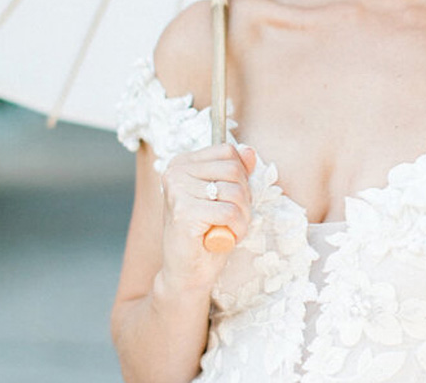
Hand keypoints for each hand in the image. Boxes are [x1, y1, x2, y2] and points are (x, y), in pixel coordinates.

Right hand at [158, 143, 256, 293]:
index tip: (232, 197)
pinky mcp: (184, 213)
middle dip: (244, 197)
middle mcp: (175, 172)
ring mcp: (177, 191)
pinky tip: (227, 237)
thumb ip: (235, 171)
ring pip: (235, 191)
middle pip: (233, 170)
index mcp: (182, 163)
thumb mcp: (223, 196)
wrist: (186, 274)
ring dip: (243, 215)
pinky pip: (230, 212)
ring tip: (230, 228)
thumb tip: (249, 151)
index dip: (240, 175)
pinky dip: (238, 228)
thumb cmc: (205, 234)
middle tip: (234, 217)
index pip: (227, 151)